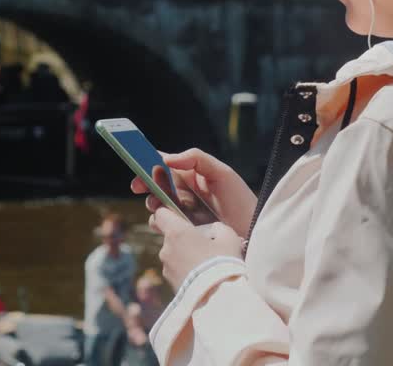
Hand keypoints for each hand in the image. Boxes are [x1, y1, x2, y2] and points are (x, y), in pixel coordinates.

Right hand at [131, 148, 256, 236]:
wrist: (252, 233)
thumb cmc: (240, 200)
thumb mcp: (222, 174)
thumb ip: (197, 159)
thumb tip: (168, 159)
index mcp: (192, 175)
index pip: (165, 165)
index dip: (149, 164)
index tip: (139, 167)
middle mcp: (185, 192)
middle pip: (156, 186)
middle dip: (146, 187)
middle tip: (142, 189)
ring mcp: (183, 212)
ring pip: (158, 206)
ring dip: (154, 205)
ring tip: (163, 208)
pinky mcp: (183, 231)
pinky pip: (164, 226)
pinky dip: (161, 224)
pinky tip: (170, 224)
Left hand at [149, 206, 243, 289]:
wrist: (218, 298)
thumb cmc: (223, 262)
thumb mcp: (228, 237)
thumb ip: (218, 228)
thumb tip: (215, 229)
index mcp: (177, 232)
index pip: (159, 215)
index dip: (167, 213)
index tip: (179, 217)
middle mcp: (166, 248)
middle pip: (171, 236)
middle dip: (185, 239)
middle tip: (205, 246)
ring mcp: (166, 268)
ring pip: (174, 254)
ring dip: (186, 256)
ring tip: (206, 265)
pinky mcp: (170, 283)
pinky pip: (177, 270)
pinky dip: (186, 271)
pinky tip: (202, 277)